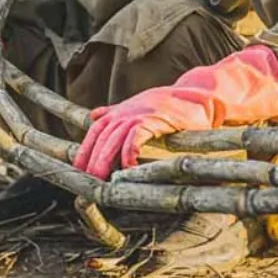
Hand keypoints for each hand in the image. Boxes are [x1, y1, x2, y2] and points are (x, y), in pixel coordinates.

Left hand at [73, 45, 277, 178]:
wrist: (200, 96)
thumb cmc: (170, 105)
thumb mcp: (138, 107)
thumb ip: (115, 112)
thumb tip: (93, 116)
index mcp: (120, 111)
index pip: (95, 131)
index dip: (85, 150)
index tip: (77, 170)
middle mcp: (126, 111)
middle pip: (100, 136)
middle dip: (91, 159)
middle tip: (86, 181)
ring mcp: (140, 113)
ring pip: (114, 137)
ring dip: (105, 158)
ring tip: (101, 179)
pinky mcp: (156, 118)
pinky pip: (136, 136)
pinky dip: (129, 151)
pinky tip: (127, 168)